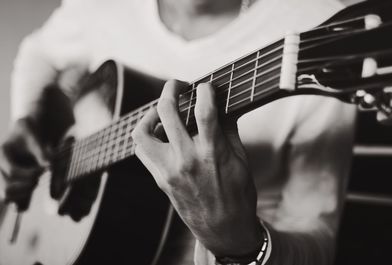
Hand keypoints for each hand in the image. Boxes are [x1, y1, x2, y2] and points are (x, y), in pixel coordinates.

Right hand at [0, 118, 46, 210]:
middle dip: (27, 186)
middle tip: (39, 177)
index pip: (13, 172)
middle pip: (6, 189)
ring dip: (24, 193)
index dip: (32, 174)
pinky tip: (31, 187)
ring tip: (35, 182)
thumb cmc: (28, 131)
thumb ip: (41, 150)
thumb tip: (49, 165)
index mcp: (2, 153)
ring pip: (6, 196)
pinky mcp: (6, 183)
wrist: (23, 133)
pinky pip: (10, 199)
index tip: (44, 169)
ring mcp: (0, 176)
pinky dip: (22, 199)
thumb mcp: (34, 134)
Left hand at [132, 80, 262, 255]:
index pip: (203, 109)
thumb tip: (221, 105)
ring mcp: (168, 170)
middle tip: (178, 85)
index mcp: (211, 153)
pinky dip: (147, 136)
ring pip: (142, 131)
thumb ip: (228, 129)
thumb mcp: (241, 159)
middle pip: (166, 111)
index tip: (207, 87)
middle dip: (171, 89)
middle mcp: (185, 159)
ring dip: (150, 114)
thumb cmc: (237, 195)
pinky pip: (142, 151)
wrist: (223, 229)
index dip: (205, 90)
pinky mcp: (160, 179)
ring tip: (161, 112)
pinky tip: (160, 134)